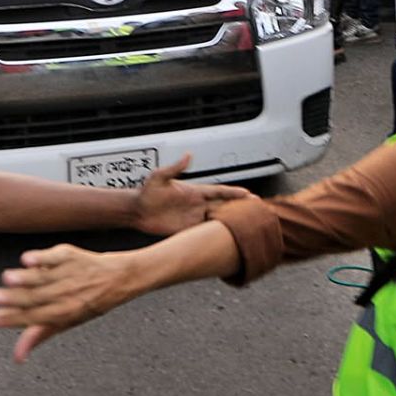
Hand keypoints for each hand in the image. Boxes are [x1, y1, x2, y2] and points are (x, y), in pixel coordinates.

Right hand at [0, 244, 146, 360]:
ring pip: (44, 278)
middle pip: (37, 297)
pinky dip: (42, 257)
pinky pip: (56, 257)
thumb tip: (17, 356)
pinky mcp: (71, 255)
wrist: (120, 277)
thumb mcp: (67, 322)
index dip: (10, 319)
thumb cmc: (90, 301)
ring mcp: (70, 274)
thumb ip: (39, 335)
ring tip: (6, 279)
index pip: (33, 318)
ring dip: (25, 278)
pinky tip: (27, 259)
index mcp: (65, 313)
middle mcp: (68, 295)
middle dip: (13, 298)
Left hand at [131, 153, 249, 234]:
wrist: (137, 211)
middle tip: (257, 210)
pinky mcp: (187, 230)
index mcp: (194, 192)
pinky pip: (205, 233)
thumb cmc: (147, 193)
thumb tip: (188, 155)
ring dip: (231, 222)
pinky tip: (227, 239)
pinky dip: (217, 235)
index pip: (219, 192)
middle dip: (240, 208)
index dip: (234, 193)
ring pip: (217, 220)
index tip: (249, 194)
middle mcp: (197, 204)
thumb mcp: (159, 177)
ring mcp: (193, 217)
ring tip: (248, 226)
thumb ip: (174, 168)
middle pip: (223, 206)